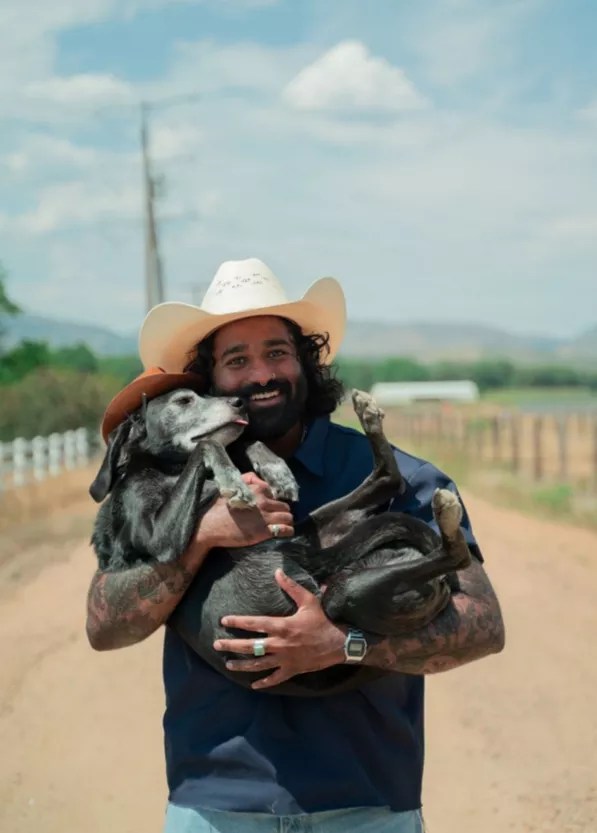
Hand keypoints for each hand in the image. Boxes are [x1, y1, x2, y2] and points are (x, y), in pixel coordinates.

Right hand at [197, 473, 293, 549]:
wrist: (210, 526)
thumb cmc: (218, 508)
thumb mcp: (232, 487)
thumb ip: (248, 479)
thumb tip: (259, 479)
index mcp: (256, 490)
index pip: (274, 494)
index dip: (272, 501)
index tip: (268, 507)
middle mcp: (263, 502)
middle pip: (284, 506)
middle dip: (281, 511)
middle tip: (276, 517)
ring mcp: (265, 517)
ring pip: (288, 517)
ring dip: (286, 521)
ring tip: (282, 525)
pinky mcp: (263, 532)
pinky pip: (285, 530)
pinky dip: (287, 531)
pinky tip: (284, 533)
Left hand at [213, 569, 346, 688]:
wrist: (338, 643)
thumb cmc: (322, 621)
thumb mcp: (308, 600)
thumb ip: (291, 587)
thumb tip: (277, 572)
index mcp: (282, 626)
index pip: (255, 624)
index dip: (238, 622)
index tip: (224, 621)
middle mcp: (280, 644)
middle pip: (251, 646)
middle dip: (232, 645)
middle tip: (216, 645)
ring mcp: (285, 659)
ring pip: (258, 665)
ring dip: (242, 665)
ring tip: (228, 664)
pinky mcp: (291, 670)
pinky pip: (275, 679)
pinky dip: (263, 683)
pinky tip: (253, 685)